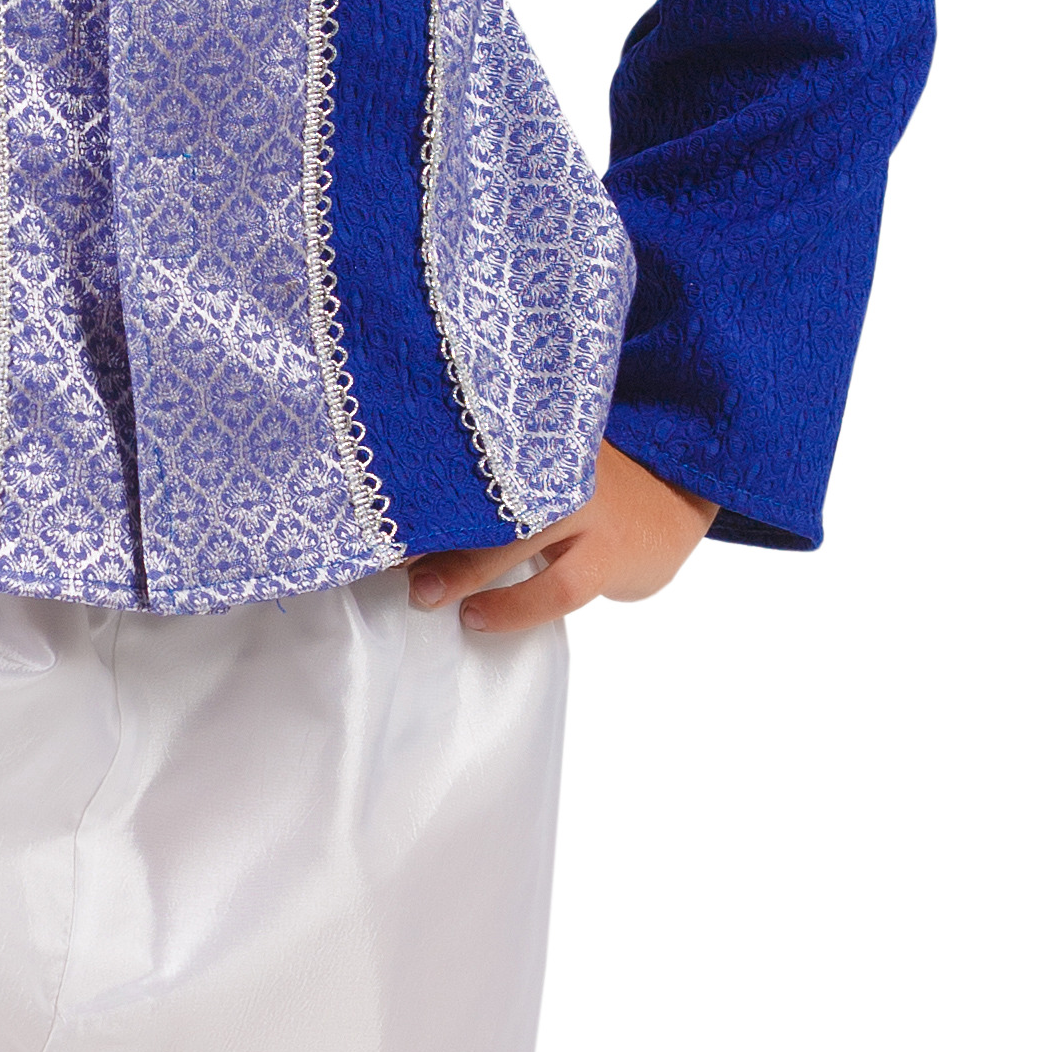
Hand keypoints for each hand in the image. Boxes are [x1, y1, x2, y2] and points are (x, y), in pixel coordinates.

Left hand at [406, 437, 717, 637]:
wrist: (675, 496)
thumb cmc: (588, 483)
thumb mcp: (544, 457)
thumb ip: (495, 465)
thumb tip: (412, 494)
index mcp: (538, 435)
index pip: (473, 445)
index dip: (422, 472)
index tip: (376, 499)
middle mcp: (561, 462)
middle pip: (486, 488)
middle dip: (432, 523)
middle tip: (384, 551)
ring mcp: (587, 507)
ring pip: (516, 538)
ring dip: (463, 569)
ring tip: (423, 594)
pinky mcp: (609, 552)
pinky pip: (557, 588)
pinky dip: (512, 606)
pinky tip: (477, 617)